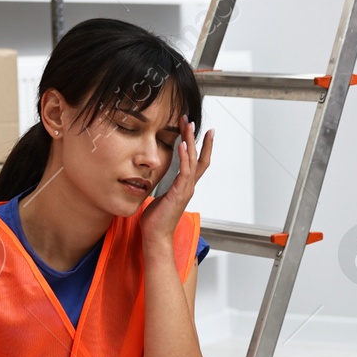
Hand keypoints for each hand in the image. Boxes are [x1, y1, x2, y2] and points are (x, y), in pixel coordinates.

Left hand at [140, 116, 213, 248]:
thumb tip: (154, 181)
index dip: (201, 147)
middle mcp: (189, 187)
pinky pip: (184, 172)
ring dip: (191, 142)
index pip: (198, 163)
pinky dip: (184, 157)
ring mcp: (186, 190)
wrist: (156, 237)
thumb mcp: (159, 198)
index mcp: (185, 187)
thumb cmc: (155, 221)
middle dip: (196, 137)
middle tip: (191, 120)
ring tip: (187, 125)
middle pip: (198, 157)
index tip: (200, 130)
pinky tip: (182, 145)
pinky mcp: (179, 193)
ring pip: (193, 161)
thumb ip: (162, 188)